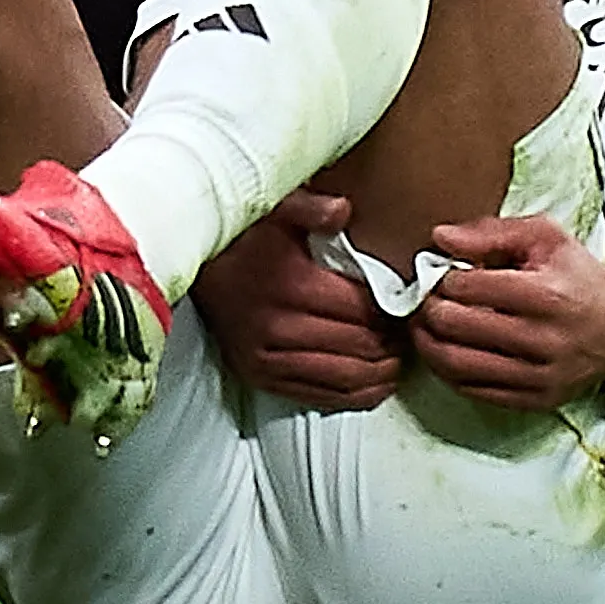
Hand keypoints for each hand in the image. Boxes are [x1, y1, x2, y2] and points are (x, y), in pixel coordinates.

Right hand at [192, 191, 406, 409]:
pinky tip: (377, 385)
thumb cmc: (242, 236)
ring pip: (345, 377)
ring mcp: (267, 358)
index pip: (363, 308)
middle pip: (360, 345)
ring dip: (381, 372)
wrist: (194, 270)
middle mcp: (279, 328)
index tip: (409, 304)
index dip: (393, 309)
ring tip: (400, 359)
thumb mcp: (275, 209)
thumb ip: (311, 208)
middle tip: (410, 333)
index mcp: (291, 286)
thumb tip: (346, 210)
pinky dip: (355, 395)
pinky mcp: (259, 376)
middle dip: (392, 341)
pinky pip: (319, 396)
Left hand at [408, 215, 604, 411]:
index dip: (441, 278)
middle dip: (428, 309)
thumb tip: (440, 238)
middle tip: (423, 299)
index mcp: (544, 294)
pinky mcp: (535, 400)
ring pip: (455, 365)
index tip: (437, 274)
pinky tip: (444, 351)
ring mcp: (538, 376)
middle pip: (454, 326)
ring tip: (423, 326)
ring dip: (426, 343)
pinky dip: (447, 371)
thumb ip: (491, 232)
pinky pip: (472, 391)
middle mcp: (541, 339)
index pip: (466, 287)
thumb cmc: (580, 279)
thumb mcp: (545, 238)